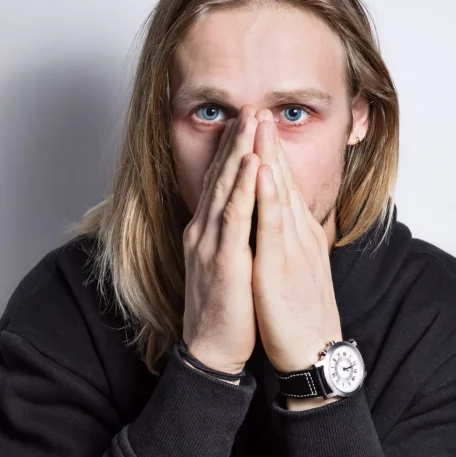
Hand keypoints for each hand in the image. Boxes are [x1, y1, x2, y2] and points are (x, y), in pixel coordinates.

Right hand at [182, 107, 259, 376]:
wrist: (213, 348)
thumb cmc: (226, 307)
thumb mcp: (227, 262)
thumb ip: (232, 234)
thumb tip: (245, 213)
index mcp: (207, 231)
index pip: (220, 183)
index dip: (232, 151)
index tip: (246, 123)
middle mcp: (203, 231)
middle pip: (221, 177)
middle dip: (236, 140)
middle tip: (250, 108)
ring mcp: (210, 244)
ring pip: (225, 189)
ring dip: (239, 153)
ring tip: (251, 122)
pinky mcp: (223, 261)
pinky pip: (234, 218)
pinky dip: (242, 189)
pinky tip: (251, 165)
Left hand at [251, 111, 343, 375]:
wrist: (310, 351)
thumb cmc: (299, 312)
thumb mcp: (297, 267)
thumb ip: (291, 241)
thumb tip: (285, 222)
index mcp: (298, 235)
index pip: (284, 187)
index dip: (272, 155)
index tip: (261, 127)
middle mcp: (298, 235)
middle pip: (282, 182)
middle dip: (270, 144)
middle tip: (259, 110)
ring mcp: (292, 248)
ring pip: (280, 195)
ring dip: (269, 157)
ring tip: (260, 125)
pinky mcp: (282, 267)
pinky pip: (273, 227)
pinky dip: (268, 197)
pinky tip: (263, 172)